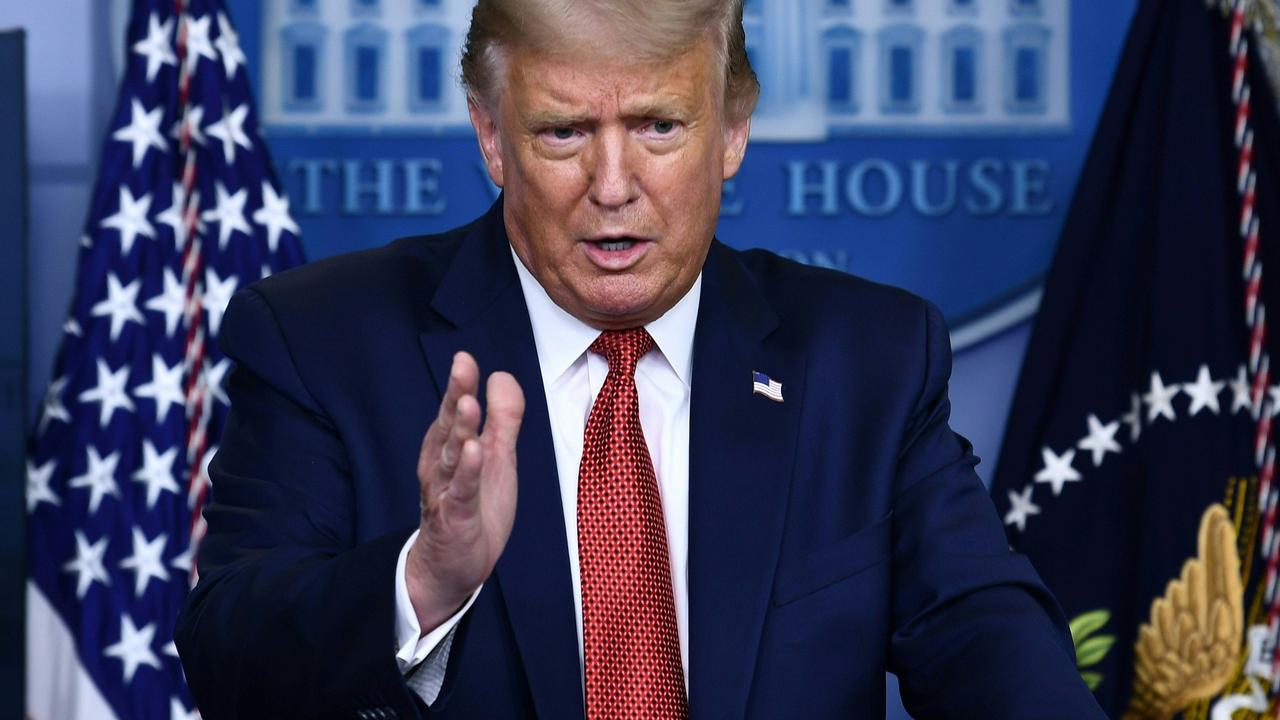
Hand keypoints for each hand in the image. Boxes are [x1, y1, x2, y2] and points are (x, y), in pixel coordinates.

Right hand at [406, 351, 523, 631]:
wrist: (454, 565)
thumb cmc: (474, 505)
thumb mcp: (496, 457)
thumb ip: (502, 418)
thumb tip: (502, 376)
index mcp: (450, 447)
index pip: (454, 410)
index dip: (460, 384)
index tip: (466, 357)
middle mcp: (442, 465)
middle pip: (448, 425)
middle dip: (455, 396)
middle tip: (462, 366)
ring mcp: (446, 491)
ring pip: (452, 456)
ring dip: (460, 430)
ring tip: (468, 404)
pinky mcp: (455, 517)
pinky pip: (461, 492)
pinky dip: (467, 472)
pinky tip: (474, 452)